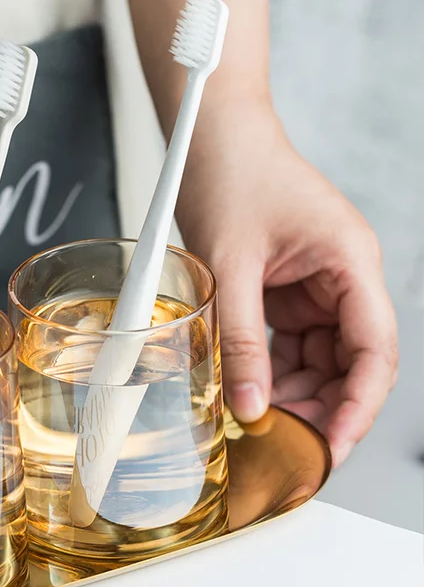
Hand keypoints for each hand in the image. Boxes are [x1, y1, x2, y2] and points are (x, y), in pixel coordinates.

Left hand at [176, 102, 397, 465]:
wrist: (212, 137)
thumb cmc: (233, 176)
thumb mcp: (232, 264)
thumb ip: (242, 338)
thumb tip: (248, 406)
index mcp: (351, 264)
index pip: (374, 351)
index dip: (358, 407)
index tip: (331, 449)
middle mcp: (343, 279)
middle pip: (350, 364)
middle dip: (321, 408)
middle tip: (286, 449)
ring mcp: (316, 287)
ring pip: (318, 360)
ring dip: (291, 394)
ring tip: (258, 426)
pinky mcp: (286, 291)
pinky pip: (288, 344)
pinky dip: (269, 371)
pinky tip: (245, 392)